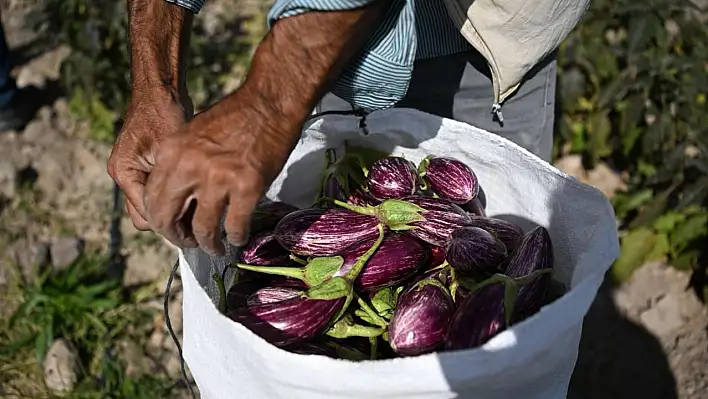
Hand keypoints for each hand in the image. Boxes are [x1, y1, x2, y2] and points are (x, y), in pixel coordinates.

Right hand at [107, 86, 192, 230]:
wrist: (160, 90)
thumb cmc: (165, 113)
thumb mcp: (172, 150)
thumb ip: (173, 182)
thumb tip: (188, 215)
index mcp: (125, 172)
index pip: (147, 214)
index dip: (172, 226)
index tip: (197, 233)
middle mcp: (124, 175)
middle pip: (147, 216)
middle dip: (173, 223)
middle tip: (202, 227)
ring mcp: (133, 172)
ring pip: (154, 207)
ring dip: (175, 211)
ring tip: (202, 214)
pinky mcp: (144, 168)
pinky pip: (158, 193)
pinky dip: (175, 197)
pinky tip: (197, 197)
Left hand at [141, 87, 299, 255]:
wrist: (268, 105)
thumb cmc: (235, 118)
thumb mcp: (191, 136)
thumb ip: (178, 165)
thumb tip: (176, 198)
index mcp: (171, 152)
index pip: (151, 199)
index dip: (161, 221)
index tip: (173, 228)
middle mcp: (189, 166)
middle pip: (168, 219)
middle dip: (177, 238)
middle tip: (189, 243)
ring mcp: (218, 178)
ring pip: (203, 229)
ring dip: (209, 244)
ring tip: (215, 248)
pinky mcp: (246, 187)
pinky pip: (235, 225)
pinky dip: (236, 236)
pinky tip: (238, 237)